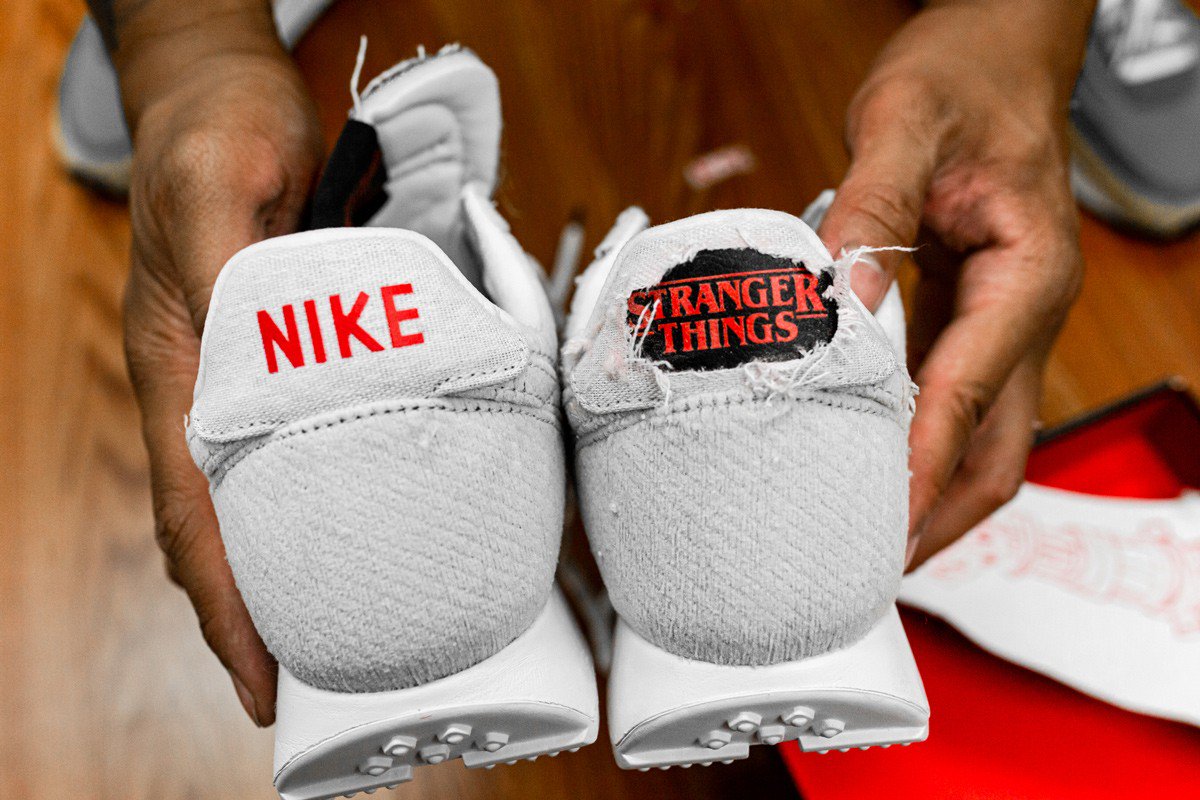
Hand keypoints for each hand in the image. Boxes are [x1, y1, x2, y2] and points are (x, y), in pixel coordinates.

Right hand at [114, 3, 322, 724]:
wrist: (219, 88)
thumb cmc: (216, 129)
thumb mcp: (222, 183)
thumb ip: (233, 260)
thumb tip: (255, 349)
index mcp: (177, 368)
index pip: (194, 512)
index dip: (225, 604)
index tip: (261, 679)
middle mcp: (203, 386)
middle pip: (218, 525)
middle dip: (253, 611)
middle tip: (309, 679)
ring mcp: (239, 373)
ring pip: (250, 493)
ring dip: (280, 565)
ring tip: (332, 627)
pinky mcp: (278, 350)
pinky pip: (288, 443)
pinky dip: (313, 496)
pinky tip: (351, 517)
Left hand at [818, 0, 1092, 569]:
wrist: (997, 51)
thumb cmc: (969, 75)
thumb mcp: (907, 123)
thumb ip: (873, 210)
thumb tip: (842, 301)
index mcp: (1027, 273)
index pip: (970, 392)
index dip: (920, 463)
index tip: (880, 523)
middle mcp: (1023, 311)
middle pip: (996, 448)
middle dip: (938, 516)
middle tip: (870, 567)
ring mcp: (999, 321)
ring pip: (975, 435)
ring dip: (924, 492)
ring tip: (859, 540)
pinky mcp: (967, 317)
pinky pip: (945, 400)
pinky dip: (908, 444)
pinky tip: (859, 463)